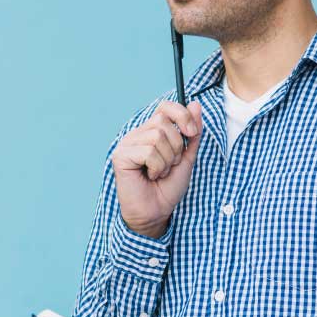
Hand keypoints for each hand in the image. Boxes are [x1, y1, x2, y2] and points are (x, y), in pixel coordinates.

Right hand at [111, 100, 203, 236]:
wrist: (156, 212)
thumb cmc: (167, 187)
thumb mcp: (187, 156)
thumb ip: (192, 132)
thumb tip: (195, 104)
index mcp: (151, 131)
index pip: (165, 107)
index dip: (182, 115)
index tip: (192, 133)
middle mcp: (137, 134)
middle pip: (163, 121)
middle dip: (176, 146)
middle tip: (171, 164)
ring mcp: (127, 144)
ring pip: (157, 137)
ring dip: (166, 159)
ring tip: (160, 172)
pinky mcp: (120, 156)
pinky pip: (148, 151)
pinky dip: (157, 167)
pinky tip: (151, 176)